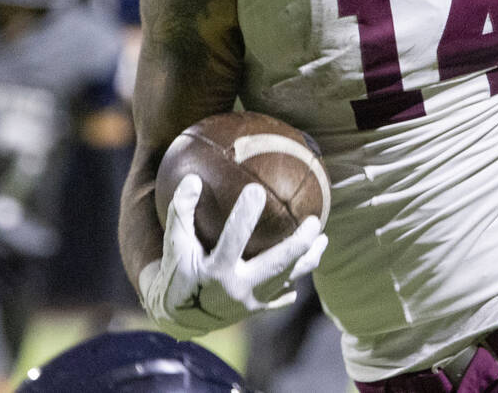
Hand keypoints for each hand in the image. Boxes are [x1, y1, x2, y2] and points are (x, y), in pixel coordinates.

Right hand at [138, 174, 327, 337]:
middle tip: (314, 221)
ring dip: (308, 260)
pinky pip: (283, 295)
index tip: (256, 188)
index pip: (233, 239)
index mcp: (215, 271)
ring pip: (287, 279)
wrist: (179, 318)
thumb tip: (192, 178)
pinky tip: (305, 263)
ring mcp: (251, 303)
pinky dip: (295, 279)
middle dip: (298, 243)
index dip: (244, 215)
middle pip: (277, 264)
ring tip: (323, 239)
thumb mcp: (174, 243)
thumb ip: (181, 212)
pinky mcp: (258, 310)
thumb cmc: (176, 272)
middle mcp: (237, 289)